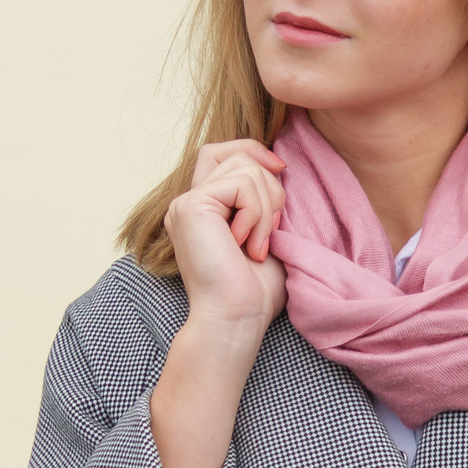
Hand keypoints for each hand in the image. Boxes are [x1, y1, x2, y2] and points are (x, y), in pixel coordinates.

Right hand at [164, 138, 289, 334]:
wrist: (237, 318)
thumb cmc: (254, 290)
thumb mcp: (264, 233)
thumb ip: (262, 199)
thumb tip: (277, 165)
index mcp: (203, 210)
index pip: (221, 152)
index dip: (252, 149)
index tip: (282, 169)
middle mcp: (188, 203)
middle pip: (238, 156)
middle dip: (271, 187)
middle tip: (271, 231)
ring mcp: (185, 203)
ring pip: (244, 167)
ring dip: (266, 206)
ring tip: (258, 245)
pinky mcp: (190, 206)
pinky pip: (241, 185)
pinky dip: (256, 214)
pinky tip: (247, 245)